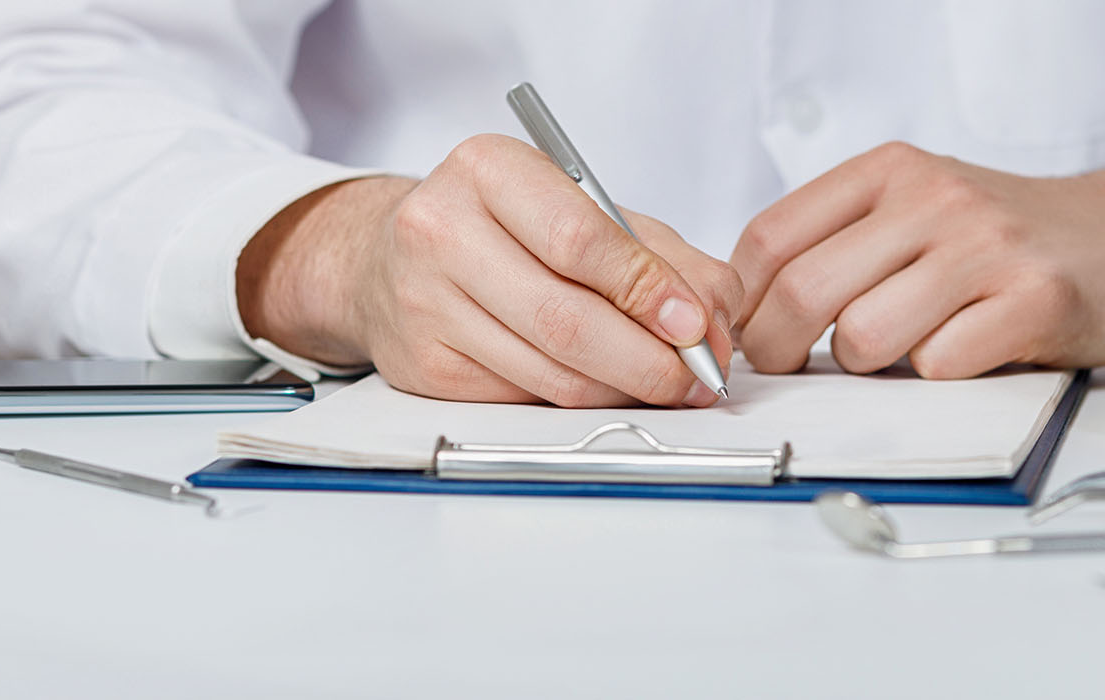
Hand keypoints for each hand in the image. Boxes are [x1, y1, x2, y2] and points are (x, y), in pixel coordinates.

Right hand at [237, 134, 740, 406]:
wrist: (388, 256)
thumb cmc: (502, 225)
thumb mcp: (581, 207)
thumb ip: (660, 255)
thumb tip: (716, 319)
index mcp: (488, 169)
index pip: (579, 240)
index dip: (647, 291)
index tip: (696, 325)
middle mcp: (441, 230)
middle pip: (565, 319)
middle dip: (648, 359)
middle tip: (696, 376)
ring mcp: (425, 304)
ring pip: (551, 373)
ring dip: (624, 390)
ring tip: (664, 383)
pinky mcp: (423, 368)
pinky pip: (526, 399)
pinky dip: (581, 401)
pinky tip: (605, 385)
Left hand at [730, 142, 1104, 377]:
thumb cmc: (1002, 238)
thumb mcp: (912, 209)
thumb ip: (837, 243)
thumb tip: (747, 311)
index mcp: (889, 171)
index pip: (771, 239)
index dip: (744, 304)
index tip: (746, 337)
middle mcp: (933, 198)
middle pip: (806, 293)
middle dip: (781, 351)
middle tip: (794, 371)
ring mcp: (985, 247)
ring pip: (866, 337)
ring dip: (867, 367)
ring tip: (899, 352)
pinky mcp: (1033, 299)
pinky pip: (939, 364)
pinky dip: (936, 377)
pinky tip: (963, 352)